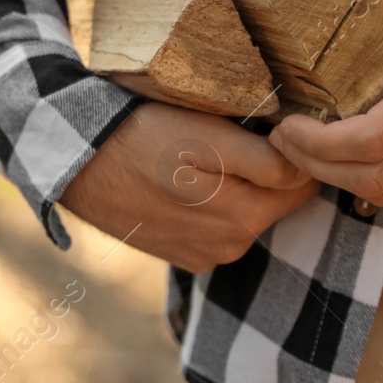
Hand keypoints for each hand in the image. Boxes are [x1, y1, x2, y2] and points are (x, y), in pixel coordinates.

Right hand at [59, 101, 319, 272]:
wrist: (75, 162)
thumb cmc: (141, 136)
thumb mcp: (206, 136)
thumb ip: (264, 160)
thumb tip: (307, 168)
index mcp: (243, 218)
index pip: (303, 185)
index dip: (297, 153)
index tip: (277, 127)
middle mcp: (229, 247)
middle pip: (276, 202)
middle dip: (270, 172)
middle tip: (240, 133)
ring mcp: (204, 256)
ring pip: (247, 214)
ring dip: (240, 188)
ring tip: (208, 154)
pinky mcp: (181, 256)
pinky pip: (217, 228)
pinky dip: (213, 205)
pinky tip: (187, 181)